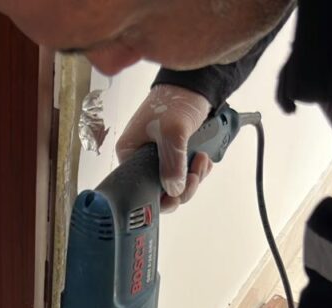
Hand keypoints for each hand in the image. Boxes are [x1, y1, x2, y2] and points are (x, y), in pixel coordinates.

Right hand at [116, 85, 213, 212]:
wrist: (195, 85)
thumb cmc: (176, 100)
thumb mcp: (173, 133)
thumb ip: (172, 165)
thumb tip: (173, 190)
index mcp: (129, 154)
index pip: (140, 190)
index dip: (161, 197)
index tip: (178, 194)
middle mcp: (140, 160)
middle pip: (161, 192)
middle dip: (182, 188)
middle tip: (194, 176)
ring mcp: (158, 159)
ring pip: (176, 185)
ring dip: (193, 178)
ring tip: (201, 160)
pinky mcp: (173, 156)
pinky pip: (184, 175)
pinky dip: (197, 171)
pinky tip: (202, 158)